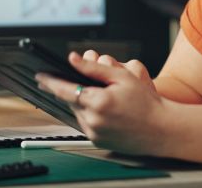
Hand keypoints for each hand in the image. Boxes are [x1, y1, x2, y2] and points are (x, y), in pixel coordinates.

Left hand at [36, 52, 170, 155]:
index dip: (50, 81)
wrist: (161, 129)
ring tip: (104, 98)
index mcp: (97, 101)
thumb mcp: (122, 77)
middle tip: (89, 85)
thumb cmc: (146, 102)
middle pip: (71, 100)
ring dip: (82, 103)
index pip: (64, 89)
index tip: (40, 75)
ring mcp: (94, 133)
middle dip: (74, 90)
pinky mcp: (97, 142)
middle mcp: (92, 120)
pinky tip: (106, 111)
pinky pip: (86, 124)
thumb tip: (72, 59)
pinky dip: (90, 115)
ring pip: (78, 113)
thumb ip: (93, 68)